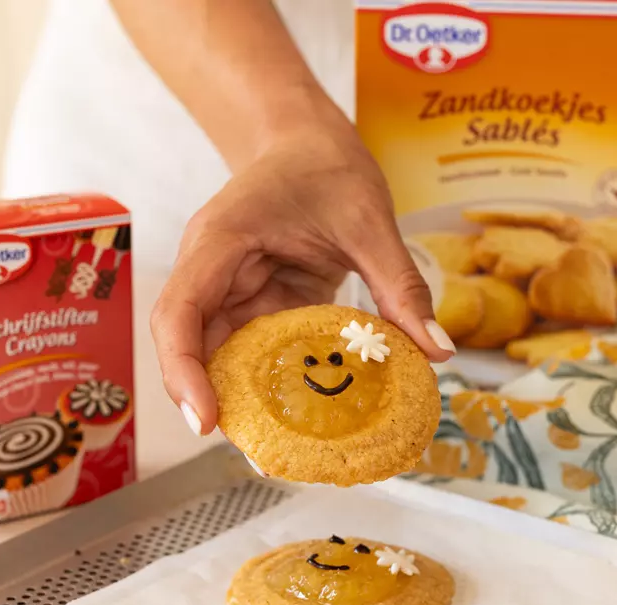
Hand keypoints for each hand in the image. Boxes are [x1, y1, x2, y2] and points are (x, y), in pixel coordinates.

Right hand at [151, 126, 454, 434]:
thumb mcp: (371, 222)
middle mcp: (211, 271)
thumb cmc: (327, 165)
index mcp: (219, 242)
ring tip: (283, 448)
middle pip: (190, 346)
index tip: (206, 419)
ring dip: (246, 397)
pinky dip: (274, 381)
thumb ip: (399, 286)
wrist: (308, 138)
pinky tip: (303, 414)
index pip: (178, 312)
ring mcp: (229, 289)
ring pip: (220, 354)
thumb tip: (438, 350)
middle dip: (215, 400)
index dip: (183, 370)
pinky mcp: (254, 302)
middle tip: (261, 454)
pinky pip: (255, 349)